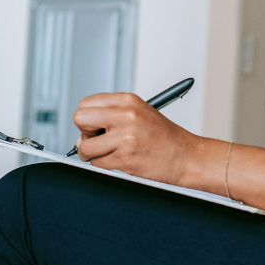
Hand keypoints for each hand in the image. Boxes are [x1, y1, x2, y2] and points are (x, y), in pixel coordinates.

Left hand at [72, 92, 197, 186]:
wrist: (185, 156)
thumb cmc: (163, 136)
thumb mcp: (139, 112)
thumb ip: (112, 113)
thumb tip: (83, 129)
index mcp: (127, 100)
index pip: (86, 103)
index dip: (88, 117)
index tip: (96, 125)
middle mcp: (125, 115)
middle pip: (80, 119)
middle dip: (85, 132)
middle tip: (98, 139)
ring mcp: (124, 137)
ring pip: (85, 146)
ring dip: (92, 154)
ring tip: (109, 153)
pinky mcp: (125, 158)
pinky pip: (97, 163)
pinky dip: (104, 165)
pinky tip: (120, 160)